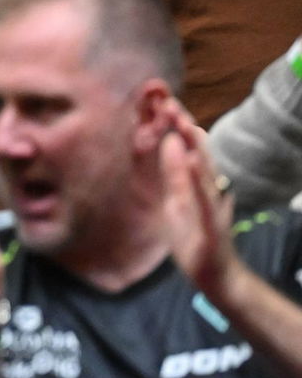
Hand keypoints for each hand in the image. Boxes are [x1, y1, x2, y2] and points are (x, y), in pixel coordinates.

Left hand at [161, 99, 238, 298]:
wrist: (216, 275)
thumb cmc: (194, 236)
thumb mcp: (175, 201)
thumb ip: (173, 174)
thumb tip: (167, 142)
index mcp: (196, 183)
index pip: (186, 148)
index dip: (176, 126)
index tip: (162, 102)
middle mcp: (207, 187)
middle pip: (196, 152)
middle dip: (184, 127)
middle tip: (170, 101)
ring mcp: (212, 204)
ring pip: (204, 169)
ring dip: (193, 145)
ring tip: (182, 122)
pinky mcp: (213, 222)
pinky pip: (204, 197)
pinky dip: (198, 178)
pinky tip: (192, 160)